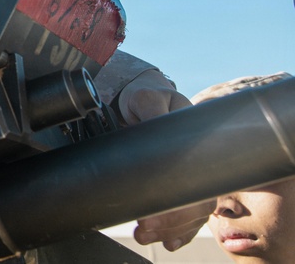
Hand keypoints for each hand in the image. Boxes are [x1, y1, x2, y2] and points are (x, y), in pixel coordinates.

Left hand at [117, 69, 209, 249]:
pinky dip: (179, 230)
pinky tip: (168, 241)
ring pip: (192, 211)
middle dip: (173, 221)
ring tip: (146, 234)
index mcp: (199, 141)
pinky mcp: (177, 181)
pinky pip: (186, 212)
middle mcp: (200, 161)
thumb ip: (151, 110)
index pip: (200, 178)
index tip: (157, 212)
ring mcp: (191, 172)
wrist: (137, 99)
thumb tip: (151, 128)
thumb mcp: (147, 98)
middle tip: (145, 228)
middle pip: (198, 201)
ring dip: (172, 228)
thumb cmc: (145, 96)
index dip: (184, 202)